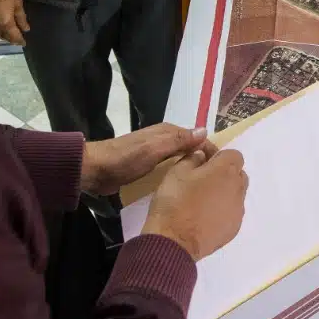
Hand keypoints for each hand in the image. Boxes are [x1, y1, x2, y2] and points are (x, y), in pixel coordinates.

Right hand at [0, 0, 28, 44]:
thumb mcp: (17, 3)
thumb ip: (21, 18)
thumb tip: (26, 29)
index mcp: (6, 23)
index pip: (14, 36)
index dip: (19, 41)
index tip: (23, 43)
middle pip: (3, 37)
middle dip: (10, 39)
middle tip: (15, 39)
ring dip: (0, 36)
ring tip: (5, 35)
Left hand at [81, 123, 214, 194]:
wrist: (96, 171)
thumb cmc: (125, 159)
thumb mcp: (153, 149)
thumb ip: (178, 140)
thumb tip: (205, 130)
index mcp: (166, 132)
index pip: (197, 137)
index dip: (210, 150)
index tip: (223, 168)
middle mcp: (163, 140)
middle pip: (190, 148)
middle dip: (203, 160)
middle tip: (216, 180)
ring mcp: (155, 153)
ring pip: (180, 158)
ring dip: (191, 168)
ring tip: (204, 186)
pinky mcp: (147, 167)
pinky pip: (169, 168)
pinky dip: (178, 174)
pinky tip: (184, 187)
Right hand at [143, 148, 248, 259]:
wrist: (175, 241)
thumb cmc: (175, 201)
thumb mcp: (177, 171)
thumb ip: (193, 158)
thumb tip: (202, 155)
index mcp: (226, 170)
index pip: (233, 155)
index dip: (218, 156)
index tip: (202, 161)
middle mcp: (238, 189)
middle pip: (238, 174)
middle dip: (224, 173)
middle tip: (202, 179)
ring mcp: (238, 211)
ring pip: (236, 194)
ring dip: (224, 192)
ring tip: (202, 200)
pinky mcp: (234, 229)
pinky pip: (231, 213)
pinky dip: (222, 210)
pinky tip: (204, 216)